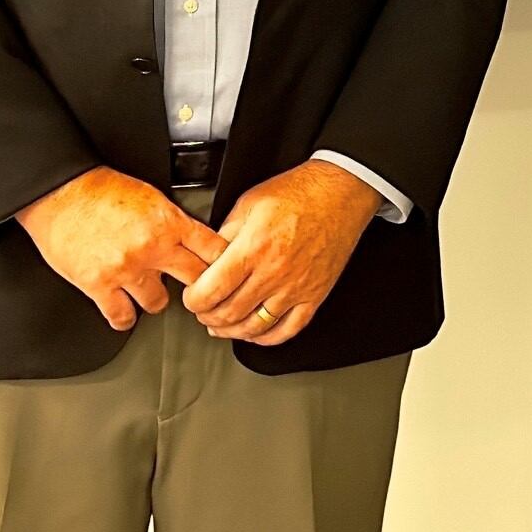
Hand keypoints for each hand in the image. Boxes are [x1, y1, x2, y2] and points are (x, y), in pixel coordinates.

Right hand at [16, 167, 225, 330]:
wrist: (60, 192)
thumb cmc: (100, 190)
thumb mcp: (151, 197)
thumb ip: (173, 221)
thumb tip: (192, 239)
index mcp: (169, 222)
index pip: (214, 250)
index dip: (222, 263)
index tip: (223, 272)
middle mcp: (152, 248)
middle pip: (196, 280)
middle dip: (196, 286)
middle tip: (194, 291)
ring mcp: (126, 269)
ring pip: (159, 303)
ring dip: (155, 299)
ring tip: (149, 292)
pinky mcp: (98, 284)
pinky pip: (122, 316)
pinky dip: (124, 317)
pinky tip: (125, 311)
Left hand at [180, 159, 382, 346]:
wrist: (340, 194)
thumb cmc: (299, 194)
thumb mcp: (249, 204)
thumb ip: (224, 235)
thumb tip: (208, 259)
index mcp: (253, 247)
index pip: (211, 290)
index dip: (194, 301)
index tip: (192, 297)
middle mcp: (274, 271)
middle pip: (230, 313)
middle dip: (208, 316)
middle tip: (203, 311)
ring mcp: (297, 287)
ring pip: (256, 326)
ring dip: (233, 331)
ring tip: (222, 325)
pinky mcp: (315, 294)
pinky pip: (289, 328)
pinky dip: (268, 338)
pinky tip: (256, 332)